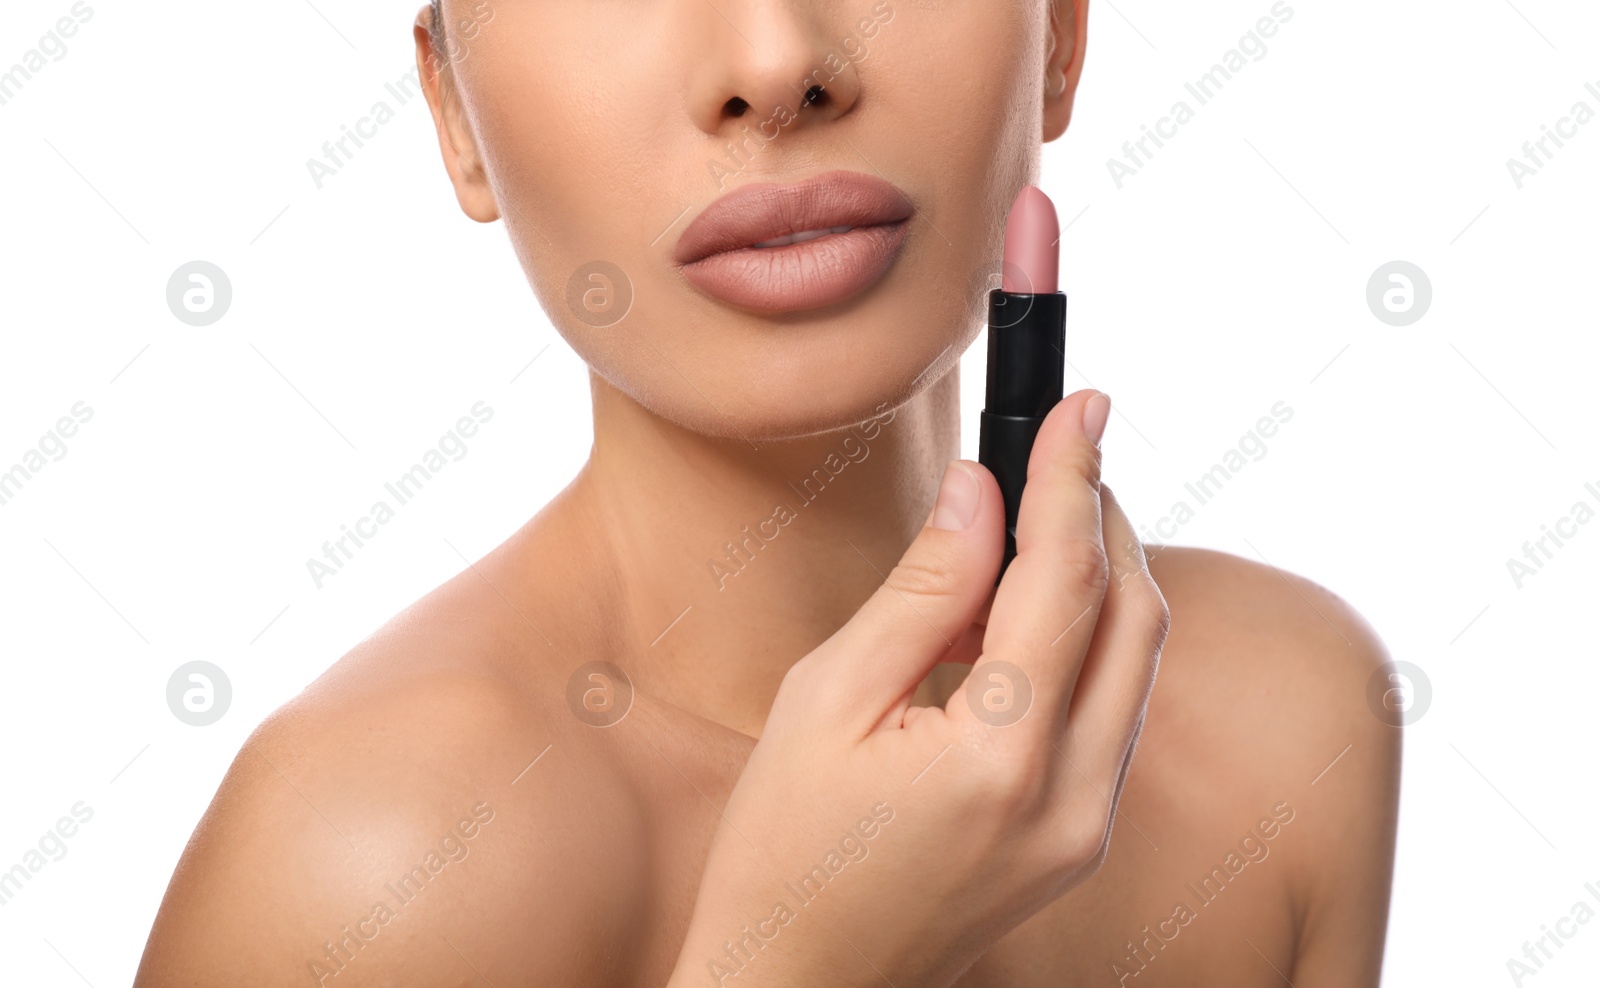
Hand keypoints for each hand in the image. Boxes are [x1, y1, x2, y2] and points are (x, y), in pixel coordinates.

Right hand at [665, 389, 1168, 987]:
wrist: (800, 986)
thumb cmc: (783, 850)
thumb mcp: (826, 698)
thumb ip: (923, 588)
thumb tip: (980, 490)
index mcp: (1002, 758)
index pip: (1069, 577)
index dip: (1073, 476)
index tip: (1083, 403)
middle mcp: (1074, 799)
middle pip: (1136, 615)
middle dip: (1104, 516)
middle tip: (1060, 451)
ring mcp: (1089, 830)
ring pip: (1135, 664)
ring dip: (1100, 578)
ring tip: (1028, 526)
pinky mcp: (1081, 842)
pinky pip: (1112, 713)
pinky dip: (1086, 643)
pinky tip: (1022, 615)